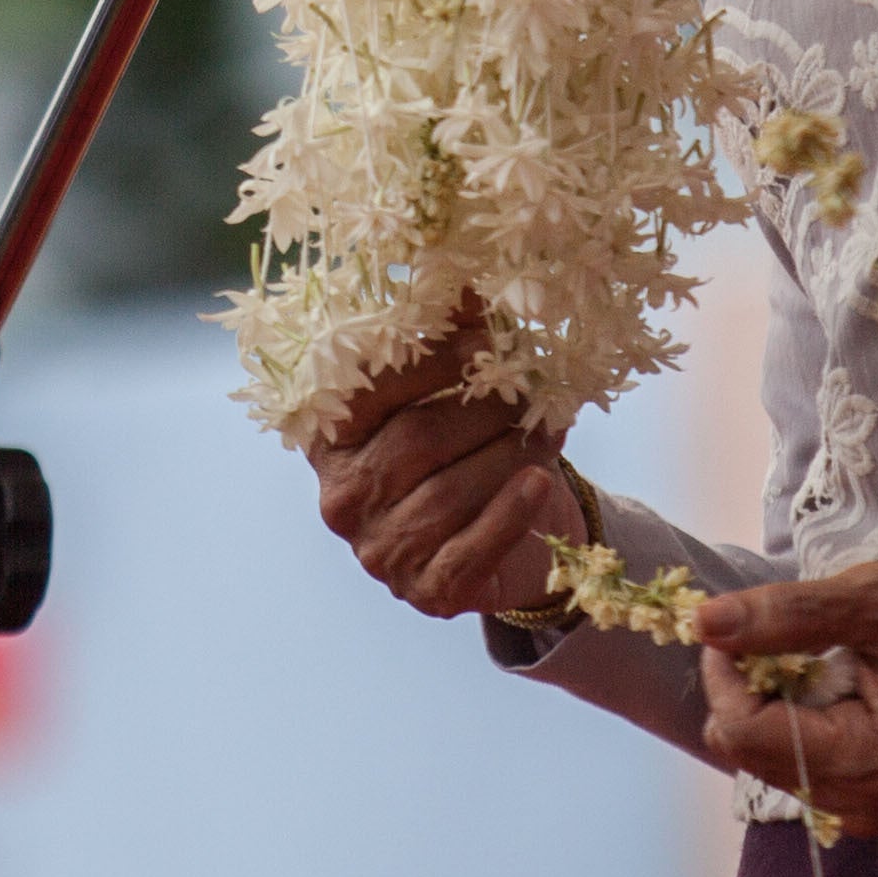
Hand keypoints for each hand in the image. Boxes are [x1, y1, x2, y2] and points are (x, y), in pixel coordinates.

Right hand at [302, 313, 579, 620]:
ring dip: (506, 454)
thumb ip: (447, 349)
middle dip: (482, 407)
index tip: (484, 336)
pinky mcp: (426, 591)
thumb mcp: (448, 397)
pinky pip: (470, 549)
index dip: (429, 359)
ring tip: (546, 430)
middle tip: (531, 384)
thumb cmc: (467, 451)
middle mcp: (343, 497)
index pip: (370, 391)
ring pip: (447, 493)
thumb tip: (467, 285)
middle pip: (416, 440)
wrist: (509, 539)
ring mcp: (379, 551)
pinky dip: (509, 514)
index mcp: (331, 439)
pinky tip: (538, 484)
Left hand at [698, 555, 877, 835]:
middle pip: (748, 750)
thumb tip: (702, 623)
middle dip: (749, 688)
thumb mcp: (870, 600)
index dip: (724, 674)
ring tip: (821, 655)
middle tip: (785, 634)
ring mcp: (863, 804)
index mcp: (864, 761)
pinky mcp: (867, 792)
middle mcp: (858, 802)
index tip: (734, 625)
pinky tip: (831, 678)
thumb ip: (783, 616)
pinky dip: (794, 713)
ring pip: (765, 755)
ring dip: (772, 699)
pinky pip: (795, 757)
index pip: (744, 733)